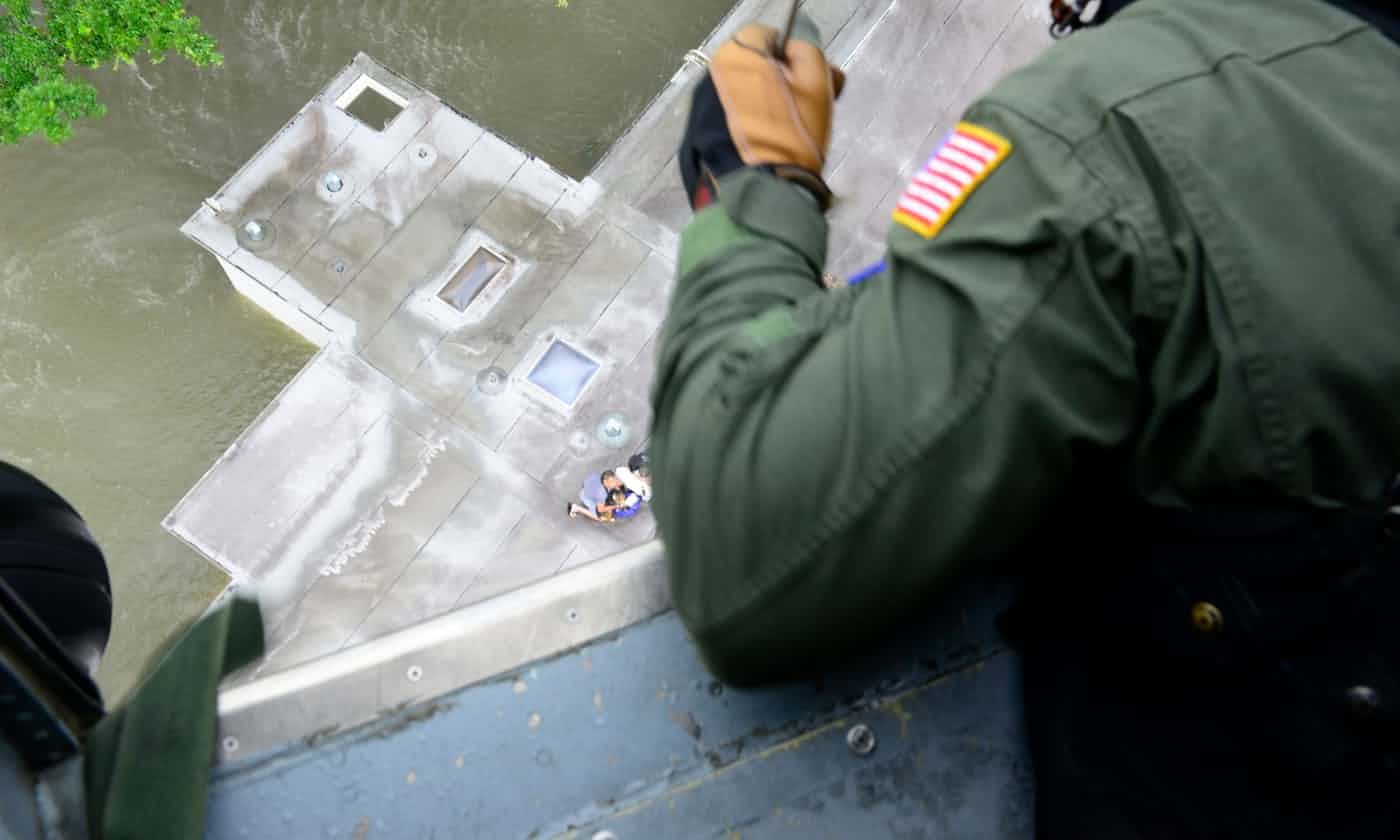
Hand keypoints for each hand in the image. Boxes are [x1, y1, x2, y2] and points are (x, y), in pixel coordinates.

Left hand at [679, 15, 844, 209]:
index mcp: (736, 55)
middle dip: (774, 80)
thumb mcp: (817, 83)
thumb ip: (807, 51)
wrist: (763, 191)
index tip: (805, 81)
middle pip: (750, 67)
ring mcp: (698, 109)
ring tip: (780, 133)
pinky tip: (761, 147)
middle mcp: (710, 76)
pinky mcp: (696, 138)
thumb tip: (795, 48)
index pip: (767, 36)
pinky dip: (742, 127)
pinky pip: (726, 121)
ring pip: (738, 94)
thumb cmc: (793, 133)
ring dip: (758, 103)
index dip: (791, 56)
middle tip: (799, 108)